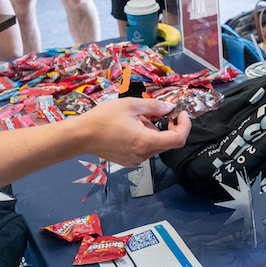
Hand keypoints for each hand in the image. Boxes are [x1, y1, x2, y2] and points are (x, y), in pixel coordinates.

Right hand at [72, 98, 189, 166]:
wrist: (80, 136)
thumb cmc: (103, 118)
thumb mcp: (131, 105)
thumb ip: (154, 106)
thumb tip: (170, 107)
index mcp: (145, 142)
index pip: (178, 140)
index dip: (185, 126)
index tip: (180, 113)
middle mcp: (142, 155)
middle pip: (168, 143)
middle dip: (169, 126)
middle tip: (162, 112)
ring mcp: (135, 161)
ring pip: (156, 145)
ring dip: (155, 131)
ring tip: (139, 118)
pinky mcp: (128, 161)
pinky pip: (145, 149)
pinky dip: (146, 137)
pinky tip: (132, 127)